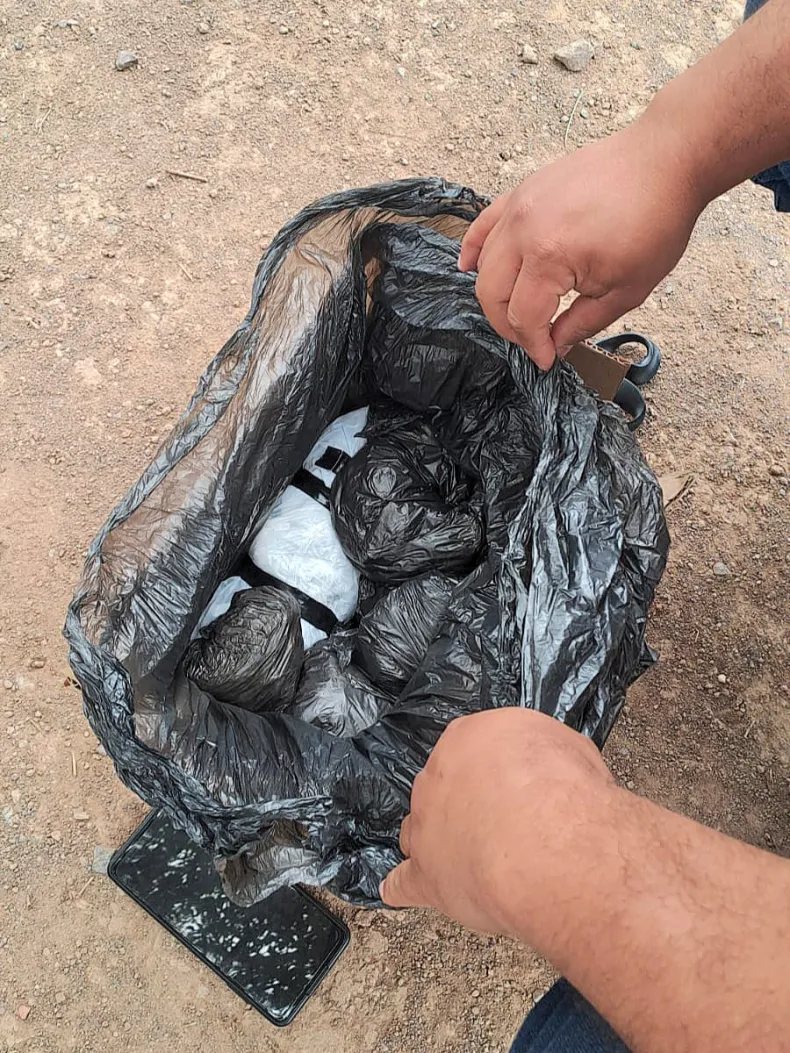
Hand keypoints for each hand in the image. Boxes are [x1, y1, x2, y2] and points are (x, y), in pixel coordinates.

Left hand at [379, 708, 614, 938]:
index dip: (490, 773)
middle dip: (462, 805)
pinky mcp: (424, 874)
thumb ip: (545, 755)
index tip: (510, 787)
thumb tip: (549, 768)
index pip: (470, 749)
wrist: (550, 844)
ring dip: (432, 841)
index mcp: (470, 738)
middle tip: (497, 827)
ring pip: (416, 829)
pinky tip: (402, 892)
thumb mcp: (569, 748)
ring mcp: (425, 825)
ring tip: (457, 857)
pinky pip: (402, 883)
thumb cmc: (566, 794)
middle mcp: (438, 775)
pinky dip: (403, 888)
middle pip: (440, 788)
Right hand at [459, 117, 705, 368]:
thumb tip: (557, 345)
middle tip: (532, 339)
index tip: (547, 359)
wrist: (664, 162)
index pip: (524, 316)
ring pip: (485, 263)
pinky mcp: (522, 191)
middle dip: (508, 326)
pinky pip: (484, 224)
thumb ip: (582, 323)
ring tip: (517, 311)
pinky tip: (470, 267)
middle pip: (492, 292)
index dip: (535, 345)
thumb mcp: (626, 290)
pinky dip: (473, 248)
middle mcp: (524, 230)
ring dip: (495, 294)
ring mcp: (519, 206)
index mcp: (550, 257)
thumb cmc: (655, 221)